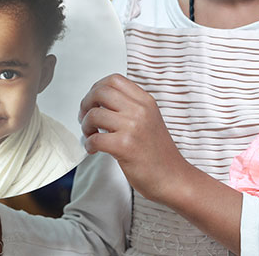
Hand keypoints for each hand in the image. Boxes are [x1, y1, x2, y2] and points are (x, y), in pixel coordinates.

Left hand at [78, 74, 192, 203]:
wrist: (173, 178)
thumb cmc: (158, 153)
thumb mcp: (149, 119)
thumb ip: (130, 107)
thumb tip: (99, 101)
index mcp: (146, 101)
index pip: (114, 80)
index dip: (96, 88)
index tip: (92, 102)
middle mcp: (140, 110)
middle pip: (101, 92)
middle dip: (86, 104)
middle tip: (85, 118)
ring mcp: (133, 127)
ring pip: (94, 114)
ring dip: (85, 126)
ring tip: (91, 136)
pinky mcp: (125, 146)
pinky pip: (95, 138)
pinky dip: (88, 144)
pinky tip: (94, 149)